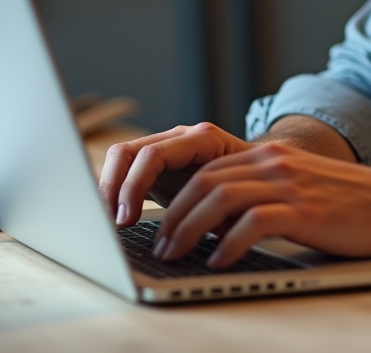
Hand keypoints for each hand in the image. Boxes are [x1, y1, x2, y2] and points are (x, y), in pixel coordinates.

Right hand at [100, 122, 253, 226]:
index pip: (154, 155)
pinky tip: (114, 218)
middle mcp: (180, 138)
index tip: (127, 219)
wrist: (262, 176)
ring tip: (108, 223)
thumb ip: (218, 211)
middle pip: (129, 152)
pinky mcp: (158, 166)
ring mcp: (167, 148)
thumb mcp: (240, 202)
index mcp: (203, 139)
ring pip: (121, 158)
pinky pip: (126, 170)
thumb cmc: (253, 191)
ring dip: (109, 190)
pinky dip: (116, 193)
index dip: (135, 186)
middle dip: (114, 188)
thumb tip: (198, 233)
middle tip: (112, 224)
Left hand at [152, 142, 370, 269]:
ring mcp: (290, 183)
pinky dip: (229, 243)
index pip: (205, 167)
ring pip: (220, 197)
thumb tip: (217, 225)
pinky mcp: (306, 209)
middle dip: (173, 214)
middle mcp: (274, 162)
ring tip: (175, 255)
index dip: (174, 194)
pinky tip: (218, 262)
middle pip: (204, 181)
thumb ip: (262, 193)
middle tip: (158, 245)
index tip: (157, 223)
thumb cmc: (351, 206)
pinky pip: (255, 222)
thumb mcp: (299, 188)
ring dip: (189, 228)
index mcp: (268, 155)